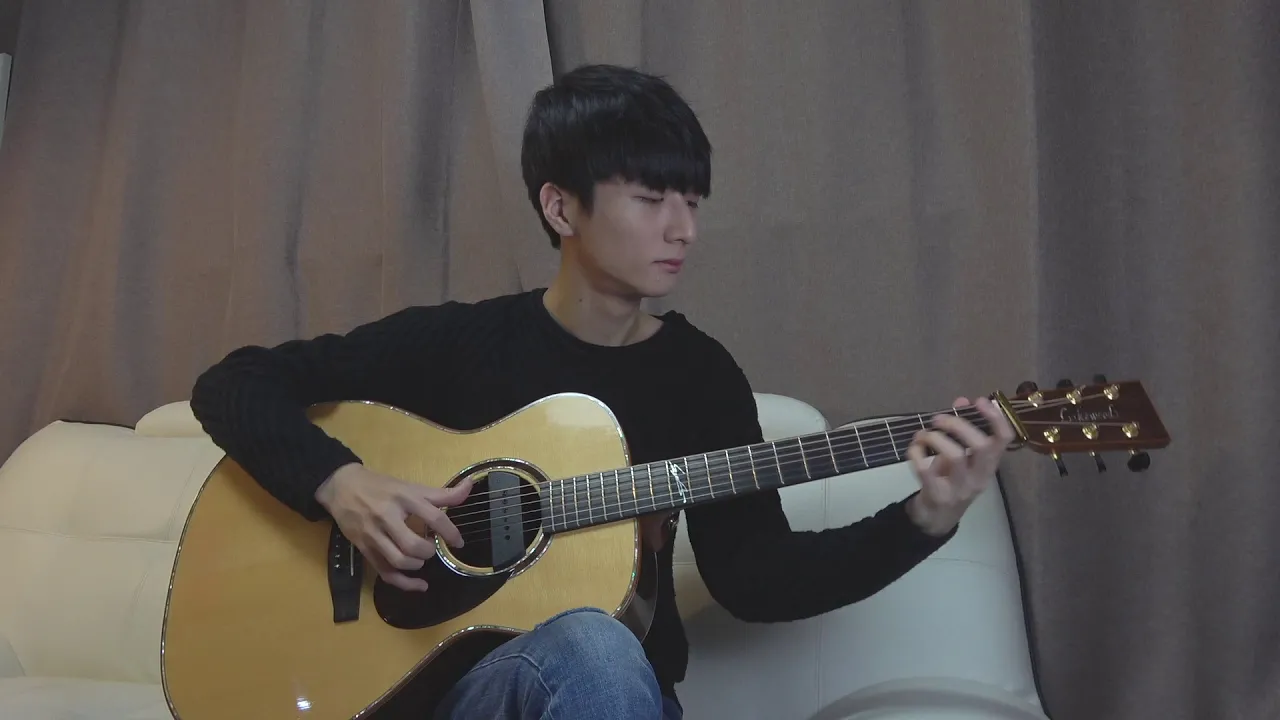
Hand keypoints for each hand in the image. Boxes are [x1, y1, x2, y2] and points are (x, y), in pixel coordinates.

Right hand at [315, 463, 471, 590]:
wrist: (341, 487)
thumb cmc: (380, 486)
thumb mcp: (410, 486)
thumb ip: (441, 493)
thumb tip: (469, 485)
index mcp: (403, 497)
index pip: (433, 517)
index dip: (450, 533)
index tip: (459, 543)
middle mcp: (387, 516)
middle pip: (413, 545)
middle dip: (428, 551)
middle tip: (431, 547)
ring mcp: (373, 534)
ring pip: (398, 561)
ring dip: (416, 565)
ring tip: (420, 558)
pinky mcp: (364, 549)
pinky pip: (385, 572)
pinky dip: (404, 583)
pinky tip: (419, 585)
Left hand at [905, 396, 1014, 535]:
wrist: (938, 518)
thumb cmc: (953, 481)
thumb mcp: (963, 456)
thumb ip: (963, 429)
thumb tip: (962, 400)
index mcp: (989, 465)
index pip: (1004, 440)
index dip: (996, 418)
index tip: (981, 401)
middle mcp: (979, 477)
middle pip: (981, 446)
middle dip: (959, 425)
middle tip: (938, 418)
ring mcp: (959, 488)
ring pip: (955, 456)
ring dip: (935, 438)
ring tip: (923, 434)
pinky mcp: (937, 494)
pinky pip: (925, 469)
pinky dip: (916, 453)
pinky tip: (914, 447)